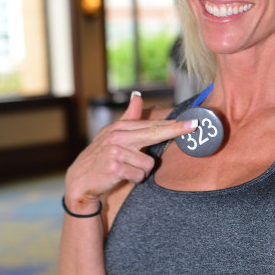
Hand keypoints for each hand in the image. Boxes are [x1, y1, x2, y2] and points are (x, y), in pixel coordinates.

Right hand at [64, 93, 196, 211]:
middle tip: (194, 126)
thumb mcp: (112, 134)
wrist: (80, 179)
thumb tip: (137, 95)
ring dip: (141, 171)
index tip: (193, 122)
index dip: (174, 124)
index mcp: (121, 127)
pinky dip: (134, 179)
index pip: (152, 125)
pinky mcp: (115, 167)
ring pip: (148, 163)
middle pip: (155, 133)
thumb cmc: (100, 157)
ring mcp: (116, 151)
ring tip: (127, 170)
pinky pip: (139, 175)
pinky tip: (122, 177)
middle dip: (176, 130)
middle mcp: (118, 136)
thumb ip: (128, 117)